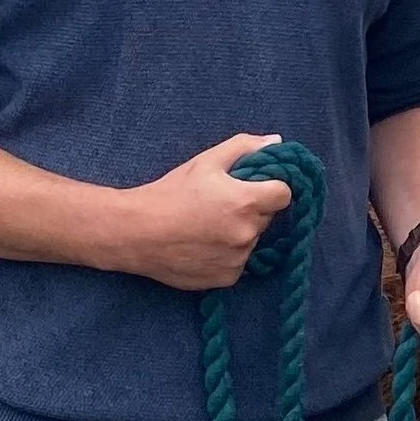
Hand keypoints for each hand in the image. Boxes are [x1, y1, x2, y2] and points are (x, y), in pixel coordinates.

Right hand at [110, 133, 295, 289]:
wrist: (134, 233)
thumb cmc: (169, 193)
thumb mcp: (205, 161)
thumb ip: (245, 148)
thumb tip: (277, 142)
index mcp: (246, 201)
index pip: (284, 194)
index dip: (271, 188)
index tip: (254, 187)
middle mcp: (247, 233)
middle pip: (266, 218)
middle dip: (252, 210)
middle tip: (220, 205)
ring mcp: (237, 258)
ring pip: (251, 241)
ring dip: (238, 233)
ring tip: (206, 226)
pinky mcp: (226, 278)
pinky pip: (238, 262)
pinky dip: (227, 254)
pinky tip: (202, 245)